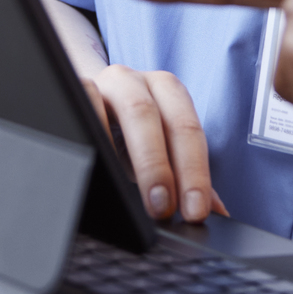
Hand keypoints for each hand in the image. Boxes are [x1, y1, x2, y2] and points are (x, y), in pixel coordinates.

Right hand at [82, 64, 228, 222]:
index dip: (194, 172)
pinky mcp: (75, 88)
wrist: (87, 103)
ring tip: (132, 196)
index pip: (186, 129)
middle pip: (152, 116)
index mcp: (166, 91)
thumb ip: (187, 177)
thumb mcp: (159, 149)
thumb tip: (217, 212)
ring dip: (129, 154)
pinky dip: (94, 137)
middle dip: (160, 166)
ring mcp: (104, 83)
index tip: (194, 210)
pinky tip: (99, 165)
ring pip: (123, 108)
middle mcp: (137, 81)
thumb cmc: (129, 131)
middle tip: (163, 209)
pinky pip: (86, 105)